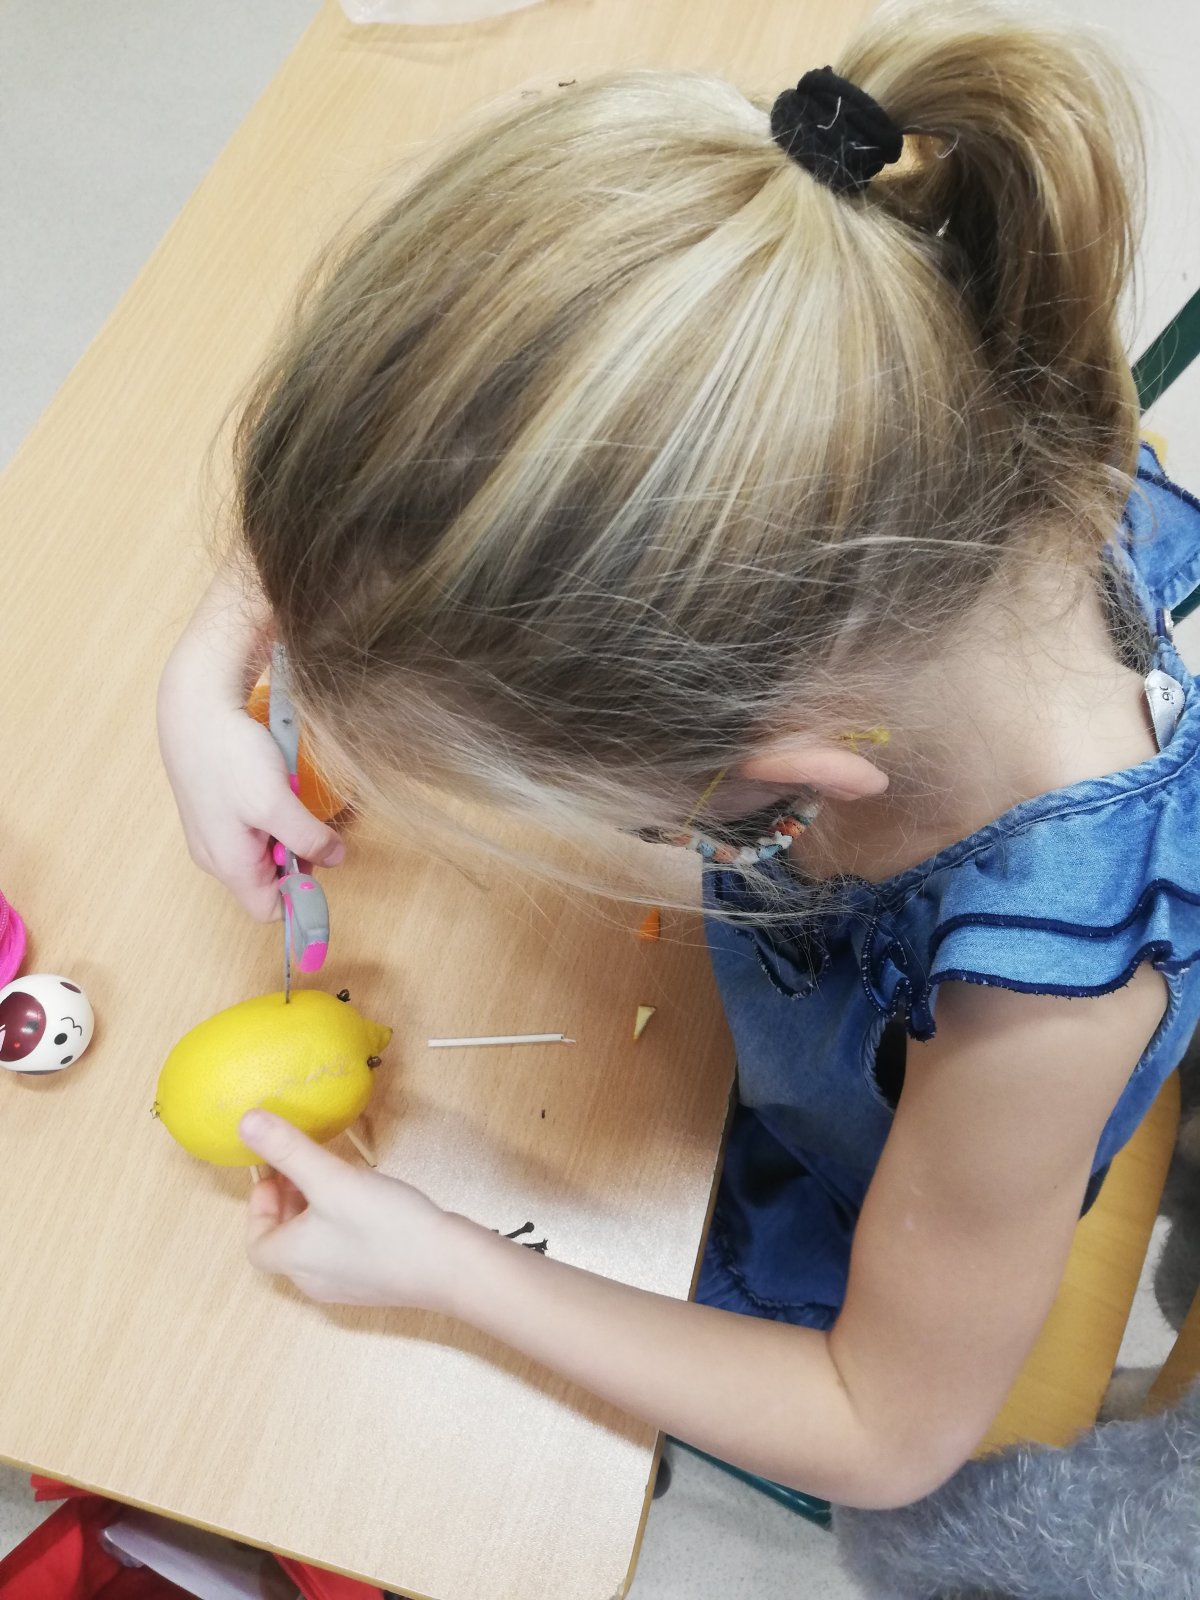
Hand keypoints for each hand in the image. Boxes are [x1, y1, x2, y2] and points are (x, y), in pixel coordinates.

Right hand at [157, 565, 343, 920]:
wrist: (193, 705)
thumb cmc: (228, 755)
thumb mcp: (277, 803)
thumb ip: (308, 839)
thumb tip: (334, 859)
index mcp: (229, 865)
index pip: (270, 910)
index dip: (301, 896)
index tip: (321, 862)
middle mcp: (215, 856)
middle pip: (268, 880)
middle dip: (295, 855)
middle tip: (305, 819)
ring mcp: (212, 832)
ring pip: (262, 850)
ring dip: (284, 829)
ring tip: (286, 794)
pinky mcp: (214, 807)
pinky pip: (251, 825)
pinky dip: (270, 810)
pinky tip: (273, 782)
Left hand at [240, 1111, 457, 1309]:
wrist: (449, 1266)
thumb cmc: (386, 1226)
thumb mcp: (332, 1179)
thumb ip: (290, 1149)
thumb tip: (245, 1122)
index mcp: (295, 1260)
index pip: (257, 1244)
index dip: (258, 1209)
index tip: (276, 1176)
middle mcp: (314, 1280)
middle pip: (285, 1244)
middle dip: (287, 1205)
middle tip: (302, 1170)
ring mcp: (347, 1285)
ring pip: (314, 1247)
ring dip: (313, 1213)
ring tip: (334, 1180)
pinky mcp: (376, 1281)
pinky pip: (343, 1251)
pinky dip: (339, 1225)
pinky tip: (368, 1202)